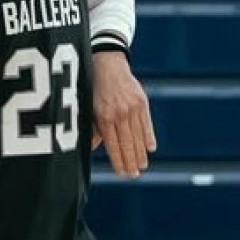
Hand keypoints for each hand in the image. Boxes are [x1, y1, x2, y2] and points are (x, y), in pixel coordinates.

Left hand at [91, 50, 156, 177]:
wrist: (107, 63)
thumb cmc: (95, 88)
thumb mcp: (89, 108)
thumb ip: (94, 129)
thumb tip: (95, 148)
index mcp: (104, 118)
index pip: (114, 146)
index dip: (119, 161)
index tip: (122, 173)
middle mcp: (120, 114)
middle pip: (127, 144)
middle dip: (130, 162)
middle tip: (133, 175)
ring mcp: (132, 108)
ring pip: (138, 137)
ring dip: (140, 154)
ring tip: (142, 166)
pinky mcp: (142, 102)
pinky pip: (146, 124)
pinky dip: (148, 137)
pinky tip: (150, 148)